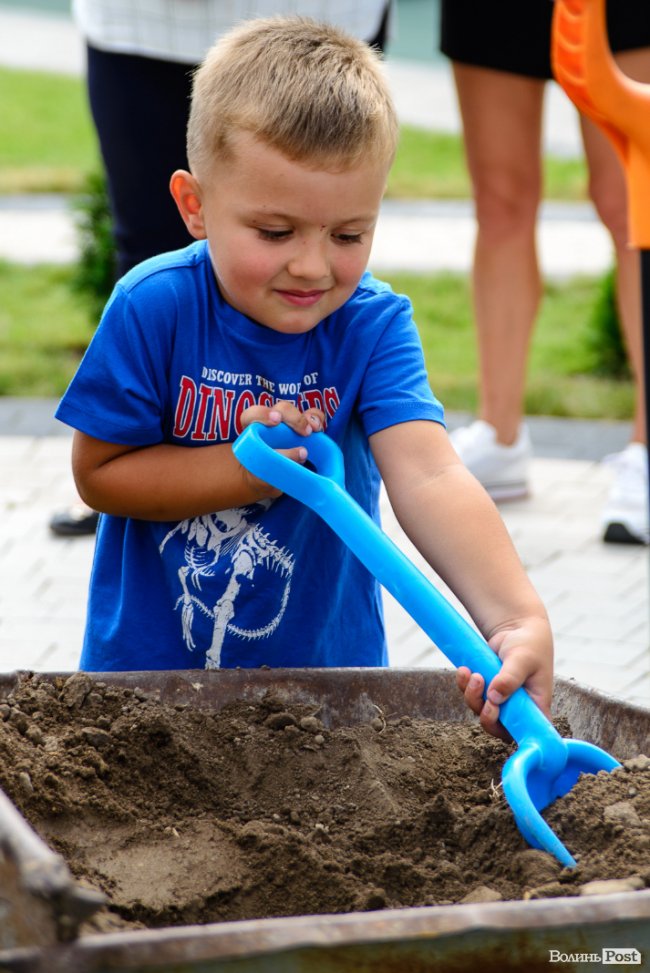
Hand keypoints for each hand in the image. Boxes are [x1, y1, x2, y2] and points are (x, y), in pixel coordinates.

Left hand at [238, 401, 325, 499]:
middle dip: (293, 417)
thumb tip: (301, 453)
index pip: (251, 415)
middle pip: (280, 409)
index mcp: (252, 432)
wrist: (270, 479)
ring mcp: (285, 424)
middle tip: (303, 431)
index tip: (276, 420)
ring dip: (305, 419)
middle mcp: (269, 424)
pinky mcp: (301, 428)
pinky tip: (318, 429)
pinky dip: (317, 419)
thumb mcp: (262, 475)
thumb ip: (277, 464)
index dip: (263, 414)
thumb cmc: (261, 475)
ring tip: (313, 431)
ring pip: (295, 411)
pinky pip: (312, 416)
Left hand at [456, 616, 552, 740]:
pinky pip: (471, 695)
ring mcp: (501, 699)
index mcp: (537, 705)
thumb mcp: (522, 659)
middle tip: (481, 690)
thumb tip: (495, 698)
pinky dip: (464, 685)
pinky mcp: (486, 689)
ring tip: (473, 674)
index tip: (496, 711)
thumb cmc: (529, 644)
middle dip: (485, 713)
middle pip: (498, 726)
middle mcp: (519, 707)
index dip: (511, 731)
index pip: (529, 732)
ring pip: (481, 711)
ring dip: (472, 695)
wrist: (516, 627)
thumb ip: (510, 678)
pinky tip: (465, 670)